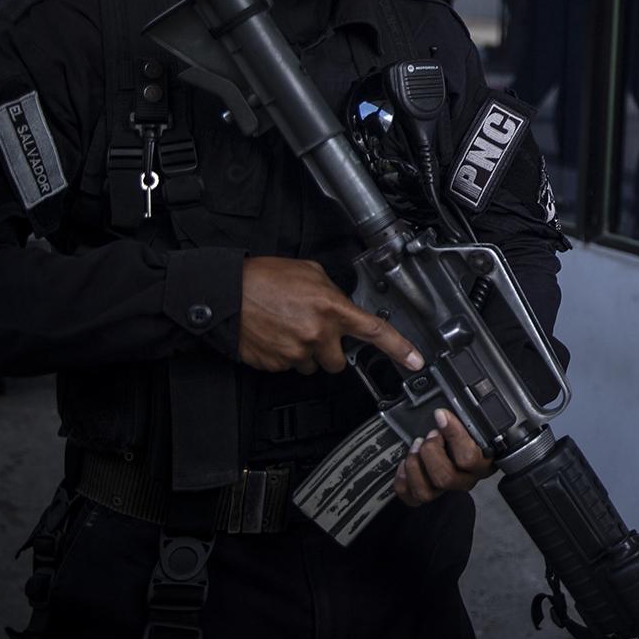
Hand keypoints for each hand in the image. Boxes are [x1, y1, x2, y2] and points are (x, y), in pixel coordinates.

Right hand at [236, 256, 422, 375]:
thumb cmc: (263, 278)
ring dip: (307, 352)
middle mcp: (316, 335)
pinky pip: (288, 366)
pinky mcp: (274, 365)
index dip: (400, 349)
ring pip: (312, 365)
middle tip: (315, 330)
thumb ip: (333, 291)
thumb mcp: (310, 272)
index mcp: (331, 308)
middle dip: (332, 349)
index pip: (375, 332)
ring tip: (289, 328)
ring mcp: (294, 354)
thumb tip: (341, 303)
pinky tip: (275, 335)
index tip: (415, 361)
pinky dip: (285, 354)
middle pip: (339, 361)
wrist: (223, 293)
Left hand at [395, 408, 494, 505]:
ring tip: (415, 446)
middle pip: (445, 477)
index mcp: (482, 461)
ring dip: (414, 466)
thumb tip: (449, 408)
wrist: (457, 448)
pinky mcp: (428, 496)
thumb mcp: (471, 422)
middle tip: (429, 435)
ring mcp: (446, 490)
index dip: (453, 435)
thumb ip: (466, 415)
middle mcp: (465, 479)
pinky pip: (410, 497)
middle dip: (431, 452)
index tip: (440, 415)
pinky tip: (405, 463)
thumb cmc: (466, 432)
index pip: (469, 456)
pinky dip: (402, 480)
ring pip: (426, 492)